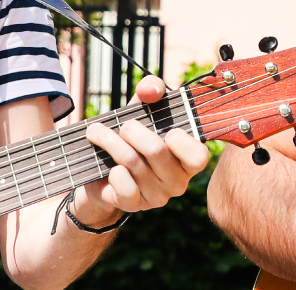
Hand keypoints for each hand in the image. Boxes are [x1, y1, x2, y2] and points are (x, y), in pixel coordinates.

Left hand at [79, 75, 212, 217]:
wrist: (101, 172)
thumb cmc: (131, 138)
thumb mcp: (143, 110)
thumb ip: (152, 91)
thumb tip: (149, 89)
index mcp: (187, 159)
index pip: (198, 156)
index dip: (182, 141)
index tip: (167, 130)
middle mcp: (177, 181)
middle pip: (156, 150)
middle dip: (132, 131)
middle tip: (122, 125)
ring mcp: (156, 196)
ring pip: (133, 163)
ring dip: (110, 142)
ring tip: (96, 132)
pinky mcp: (134, 205)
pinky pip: (125, 187)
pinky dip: (115, 172)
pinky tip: (109, 166)